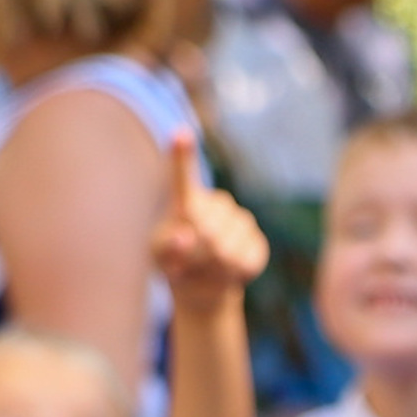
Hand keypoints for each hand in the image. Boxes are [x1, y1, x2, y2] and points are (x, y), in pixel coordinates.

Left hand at [150, 131, 269, 313]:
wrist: (202, 282)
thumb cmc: (172, 265)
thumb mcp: (159, 259)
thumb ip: (166, 247)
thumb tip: (184, 237)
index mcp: (185, 200)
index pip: (182, 175)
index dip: (182, 155)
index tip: (181, 133)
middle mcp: (215, 203)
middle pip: (207, 230)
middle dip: (197, 254)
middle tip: (190, 263)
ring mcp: (240, 220)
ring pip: (227, 248)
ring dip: (215, 266)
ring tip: (207, 267)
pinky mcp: (257, 241)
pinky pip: (246, 260)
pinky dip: (234, 273)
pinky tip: (227, 271)